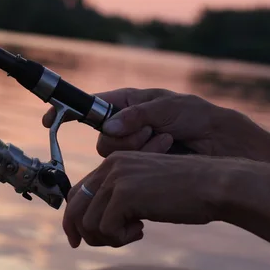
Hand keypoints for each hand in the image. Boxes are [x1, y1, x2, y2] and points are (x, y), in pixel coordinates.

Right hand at [42, 88, 269, 165]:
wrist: (221, 144)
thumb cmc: (196, 116)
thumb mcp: (167, 107)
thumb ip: (136, 116)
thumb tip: (109, 128)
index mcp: (125, 103)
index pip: (88, 105)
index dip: (66, 110)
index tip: (48, 118)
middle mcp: (123, 124)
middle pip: (101, 136)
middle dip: (124, 136)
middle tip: (151, 131)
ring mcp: (131, 146)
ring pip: (112, 153)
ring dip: (139, 146)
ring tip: (165, 139)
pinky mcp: (139, 164)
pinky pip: (127, 165)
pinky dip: (146, 156)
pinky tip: (168, 149)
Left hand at [63, 150, 225, 248]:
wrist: (214, 185)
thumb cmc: (185, 191)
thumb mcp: (144, 187)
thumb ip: (119, 196)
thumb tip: (96, 220)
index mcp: (113, 161)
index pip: (77, 192)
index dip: (73, 218)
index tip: (79, 239)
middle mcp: (110, 166)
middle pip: (75, 207)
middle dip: (84, 232)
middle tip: (105, 243)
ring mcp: (116, 178)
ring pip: (88, 222)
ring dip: (108, 237)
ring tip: (133, 233)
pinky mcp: (126, 194)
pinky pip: (106, 228)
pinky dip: (120, 238)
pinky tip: (142, 230)